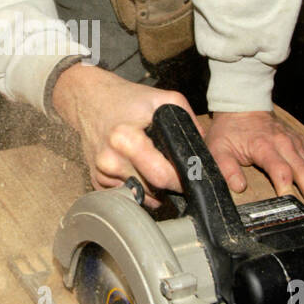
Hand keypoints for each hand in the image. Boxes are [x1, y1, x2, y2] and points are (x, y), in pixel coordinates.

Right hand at [51, 65, 303, 218]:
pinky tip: (150, 201)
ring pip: (141, 200)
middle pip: (158, 188)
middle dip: (182, 198)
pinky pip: (125, 202)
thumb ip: (191, 124)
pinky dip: (141, 203)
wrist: (81, 97)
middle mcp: (118, 152)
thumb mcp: (165, 99)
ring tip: (177, 205)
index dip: (195, 183)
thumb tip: (221, 151)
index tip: (216, 195)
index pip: (171, 164)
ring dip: (162, 204)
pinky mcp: (95, 183)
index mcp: (137, 129)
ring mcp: (102, 171)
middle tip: (203, 206)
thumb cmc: (128, 97)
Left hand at [205, 110, 303, 219]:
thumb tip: (238, 187)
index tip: (290, 202)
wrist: (243, 105)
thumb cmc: (230, 129)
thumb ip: (226, 168)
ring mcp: (296, 143)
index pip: (279, 168)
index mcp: (264, 147)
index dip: (285, 185)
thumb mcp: (218, 148)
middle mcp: (284, 144)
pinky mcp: (301, 142)